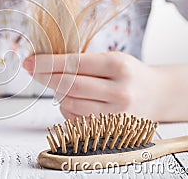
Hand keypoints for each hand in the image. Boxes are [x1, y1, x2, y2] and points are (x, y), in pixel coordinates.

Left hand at [23, 52, 165, 120]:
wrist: (156, 95)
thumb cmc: (128, 74)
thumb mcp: (111, 58)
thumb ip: (81, 62)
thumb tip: (42, 64)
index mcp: (118, 66)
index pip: (74, 64)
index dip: (48, 63)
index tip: (31, 62)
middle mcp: (119, 91)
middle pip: (69, 86)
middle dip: (46, 78)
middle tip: (33, 71)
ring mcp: (116, 114)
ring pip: (70, 105)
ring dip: (57, 95)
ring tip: (58, 85)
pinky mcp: (110, 130)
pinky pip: (75, 121)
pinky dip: (66, 109)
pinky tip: (72, 100)